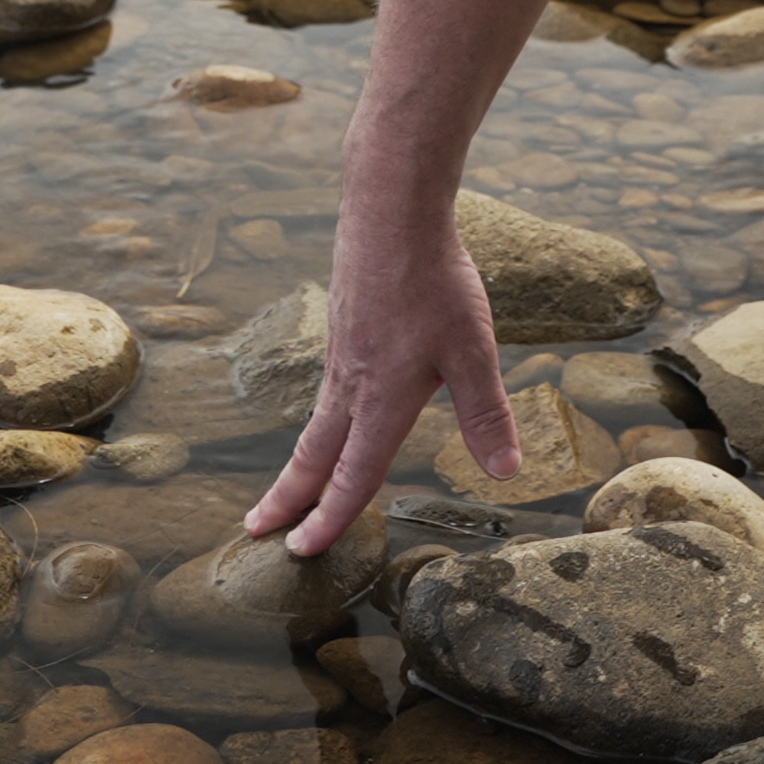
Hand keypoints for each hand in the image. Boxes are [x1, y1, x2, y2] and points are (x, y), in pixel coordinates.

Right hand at [245, 203, 516, 554]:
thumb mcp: (473, 350)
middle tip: (256, 531)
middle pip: (312, 456)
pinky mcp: (341, 326)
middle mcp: (350, 384)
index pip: (352, 477)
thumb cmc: (434, 280)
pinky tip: (328, 415)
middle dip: (286, 500)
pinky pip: (324, 388)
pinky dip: (316, 421)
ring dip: (298, 463)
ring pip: (315, 422)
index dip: (329, 519)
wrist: (389, 211)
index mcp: (380, 400)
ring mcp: (340, 354)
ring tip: (284, 487)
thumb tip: (507, 472)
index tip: (303, 552)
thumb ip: (486, 414)